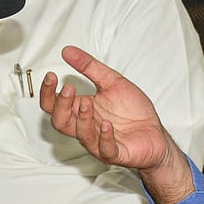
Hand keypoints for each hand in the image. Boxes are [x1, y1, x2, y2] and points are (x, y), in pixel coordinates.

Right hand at [39, 46, 193, 203]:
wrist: (155, 132)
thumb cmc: (133, 111)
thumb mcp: (112, 81)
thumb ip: (90, 67)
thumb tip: (68, 51)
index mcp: (83, 109)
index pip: (54, 104)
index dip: (49, 92)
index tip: (51, 76)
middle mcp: (87, 126)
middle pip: (60, 121)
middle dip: (60, 106)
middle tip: (68, 89)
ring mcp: (100, 141)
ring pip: (81, 135)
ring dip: (82, 119)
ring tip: (88, 104)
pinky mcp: (116, 152)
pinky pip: (105, 149)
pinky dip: (105, 137)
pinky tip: (108, 125)